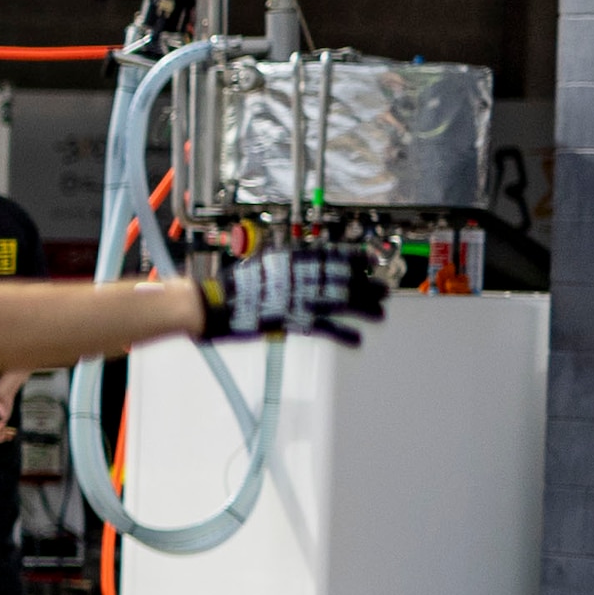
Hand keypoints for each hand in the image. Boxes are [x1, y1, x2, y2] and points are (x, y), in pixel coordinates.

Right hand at [204, 241, 388, 347]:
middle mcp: (298, 275)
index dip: (354, 257)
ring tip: (379, 314)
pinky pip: (324, 327)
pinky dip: (343, 334)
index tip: (370, 260)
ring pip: (340, 300)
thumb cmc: (229, 287)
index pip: (331, 255)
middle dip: (366, 285)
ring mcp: (295, 297)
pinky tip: (357, 339)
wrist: (209, 304)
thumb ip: (283, 264)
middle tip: (383, 290)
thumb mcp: (259, 264)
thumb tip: (301, 263)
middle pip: (342, 278)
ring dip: (363, 307)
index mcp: (290, 258)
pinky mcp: (290, 320)